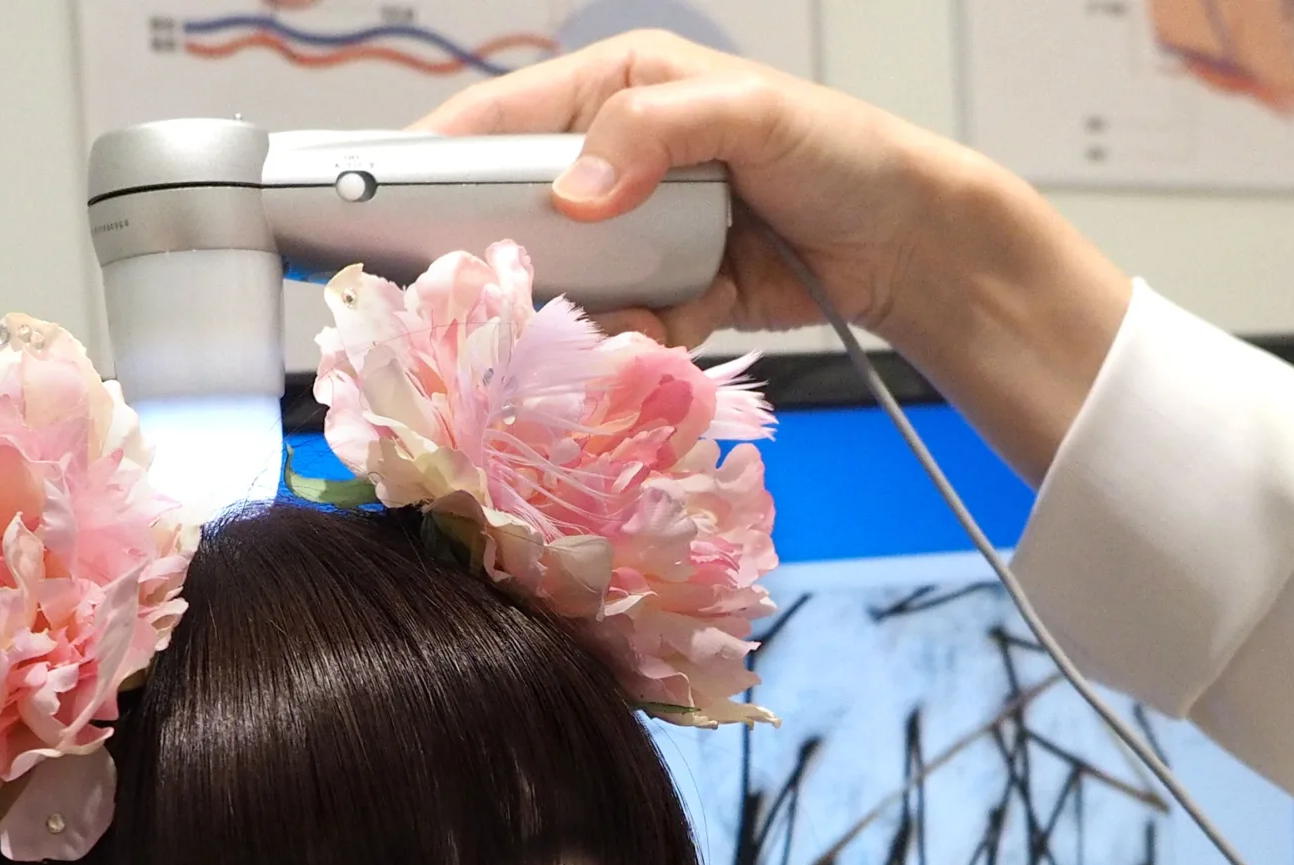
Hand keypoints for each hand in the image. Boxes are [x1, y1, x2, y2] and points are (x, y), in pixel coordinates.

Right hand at [418, 32, 1131, 481]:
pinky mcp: (671, 294)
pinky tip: (656, 340)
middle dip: (503, 255)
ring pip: (566, 280)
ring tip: (585, 325)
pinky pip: (623, 327)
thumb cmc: (840, 152)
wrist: (910, 241)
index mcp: (617, 90)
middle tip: (478, 294)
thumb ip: (655, 135)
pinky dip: (633, 343)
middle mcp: (616, 160)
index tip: (383, 206)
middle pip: (518, 210)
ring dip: (573, 311)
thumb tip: (575, 189)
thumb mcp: (751, 116)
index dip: (436, 160)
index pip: (502, 120)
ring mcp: (641, 232)